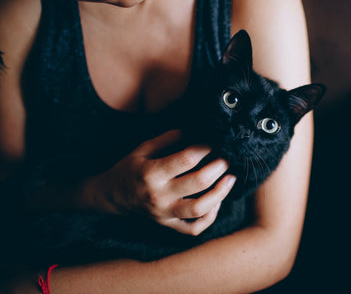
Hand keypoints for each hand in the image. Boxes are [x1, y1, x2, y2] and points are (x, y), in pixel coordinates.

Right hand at [83, 130, 235, 235]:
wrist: (111, 197)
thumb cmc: (129, 169)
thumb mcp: (142, 148)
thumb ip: (168, 138)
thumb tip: (194, 131)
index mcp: (152, 173)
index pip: (187, 159)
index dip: (205, 147)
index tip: (214, 140)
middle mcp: (160, 195)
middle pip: (199, 183)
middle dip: (219, 167)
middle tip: (228, 158)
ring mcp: (165, 213)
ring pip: (200, 209)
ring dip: (221, 193)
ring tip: (230, 179)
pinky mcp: (168, 224)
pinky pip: (194, 228)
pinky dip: (209, 217)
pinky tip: (216, 203)